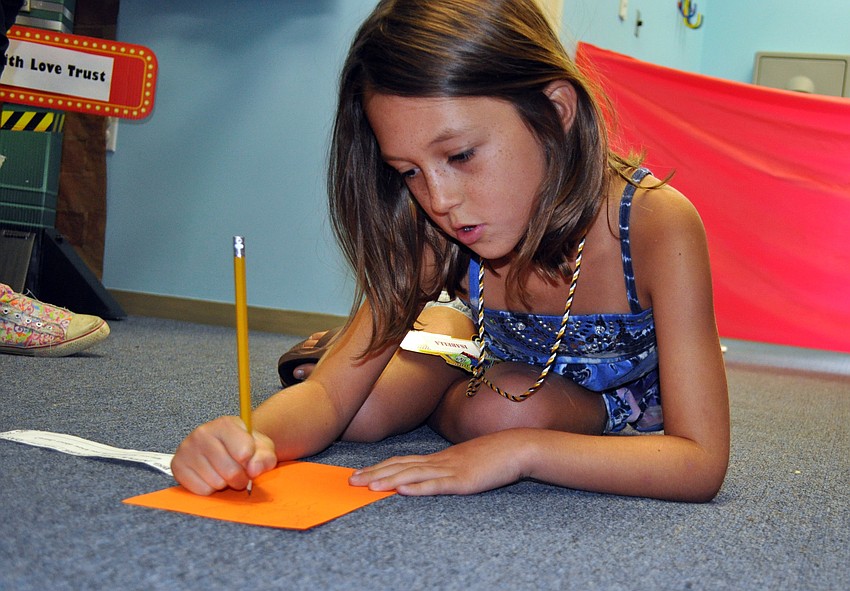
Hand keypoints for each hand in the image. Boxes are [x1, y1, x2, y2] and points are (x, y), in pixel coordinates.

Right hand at [171, 416, 276, 494]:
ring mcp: (187, 449)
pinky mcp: (177, 466)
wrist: (222, 448)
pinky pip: (201, 490)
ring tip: (223, 472)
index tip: (249, 460)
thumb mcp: (262, 448)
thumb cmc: (244, 447)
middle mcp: (203, 433)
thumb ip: (265, 458)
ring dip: (224, 484)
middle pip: (230, 471)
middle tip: (240, 473)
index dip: (251, 463)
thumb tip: (254, 470)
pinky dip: (209, 489)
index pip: (244, 452)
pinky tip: (210, 476)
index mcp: (225, 424)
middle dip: (240, 478)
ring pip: (215, 482)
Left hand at [348, 431, 525, 495]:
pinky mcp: (463, 480)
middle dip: (374, 474)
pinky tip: (403, 491)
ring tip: (369, 487)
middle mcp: (439, 462)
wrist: (516, 448)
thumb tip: (430, 476)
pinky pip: (437, 484)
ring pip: (413, 475)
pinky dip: (418, 488)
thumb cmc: (493, 456)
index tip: (360, 474)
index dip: (379, 468)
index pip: (402, 462)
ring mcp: (450, 470)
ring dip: (389, 480)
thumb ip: (447, 469)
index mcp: (438, 459)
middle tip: (351, 482)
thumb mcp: (464, 462)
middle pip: (400, 467)